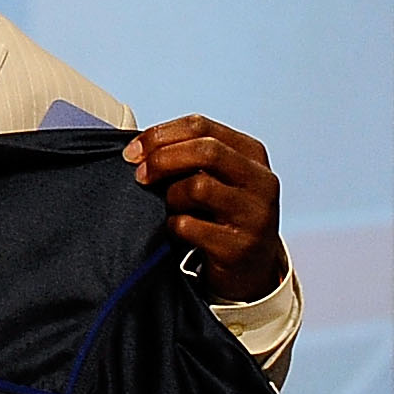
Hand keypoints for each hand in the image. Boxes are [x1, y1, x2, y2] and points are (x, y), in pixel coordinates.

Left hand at [128, 115, 287, 303]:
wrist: (251, 267)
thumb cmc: (223, 214)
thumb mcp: (217, 177)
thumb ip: (188, 155)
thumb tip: (138, 146)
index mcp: (251, 154)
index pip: (201, 126)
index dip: (159, 134)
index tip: (132, 151)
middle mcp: (260, 180)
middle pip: (205, 151)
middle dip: (162, 159)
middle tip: (140, 175)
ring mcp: (255, 214)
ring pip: (198, 187)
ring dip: (171, 197)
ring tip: (171, 208)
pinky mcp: (241, 246)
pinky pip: (190, 226)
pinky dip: (174, 226)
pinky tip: (178, 231)